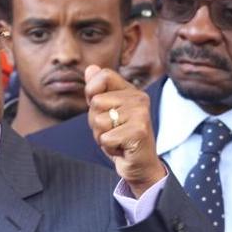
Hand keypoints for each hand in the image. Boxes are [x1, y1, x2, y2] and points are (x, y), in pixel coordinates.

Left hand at [84, 65, 165, 196]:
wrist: (139, 164)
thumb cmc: (119, 136)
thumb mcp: (105, 111)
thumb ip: (97, 90)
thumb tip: (90, 67)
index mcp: (131, 90)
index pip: (103, 75)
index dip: (91, 90)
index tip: (98, 106)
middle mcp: (139, 99)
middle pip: (96, 102)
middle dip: (95, 121)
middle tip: (112, 130)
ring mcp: (141, 114)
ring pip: (99, 120)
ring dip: (101, 135)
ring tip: (117, 138)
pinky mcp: (139, 131)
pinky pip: (105, 137)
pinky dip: (108, 146)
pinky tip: (122, 148)